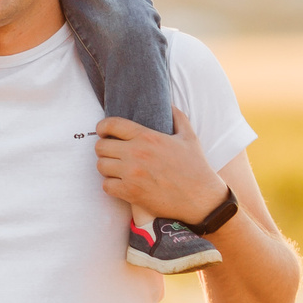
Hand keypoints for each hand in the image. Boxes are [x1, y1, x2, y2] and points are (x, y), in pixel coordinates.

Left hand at [95, 107, 227, 223]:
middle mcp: (136, 153)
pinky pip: (106, 186)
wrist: (201, 198)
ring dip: (107, 167)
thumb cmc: (196, 167)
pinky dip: (111, 185)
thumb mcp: (189, 137)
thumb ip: (177, 117)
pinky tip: (121, 184)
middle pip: (100, 146)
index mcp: (148, 137)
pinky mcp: (131, 193)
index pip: (112, 124)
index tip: (103, 131)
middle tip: (112, 152)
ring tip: (116, 168)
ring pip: (101, 166)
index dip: (103, 126)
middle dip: (104, 148)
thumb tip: (169, 104)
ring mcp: (132, 174)